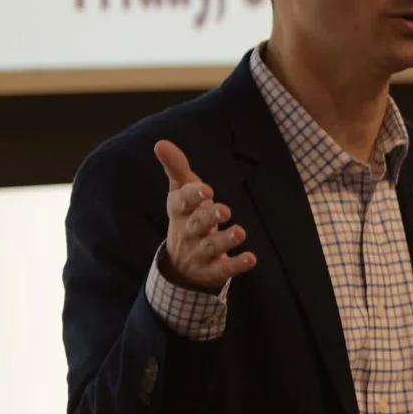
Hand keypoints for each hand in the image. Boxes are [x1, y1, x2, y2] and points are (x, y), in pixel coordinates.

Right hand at [155, 140, 254, 290]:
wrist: (181, 264)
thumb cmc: (187, 217)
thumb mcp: (181, 194)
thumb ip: (177, 169)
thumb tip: (161, 143)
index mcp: (180, 211)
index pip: (182, 202)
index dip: (193, 195)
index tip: (207, 190)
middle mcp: (187, 232)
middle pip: (196, 225)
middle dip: (209, 217)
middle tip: (225, 210)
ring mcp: (199, 253)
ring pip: (211, 247)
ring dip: (225, 240)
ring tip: (240, 232)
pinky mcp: (213, 270)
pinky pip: (224, 269)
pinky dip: (237, 264)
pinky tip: (251, 258)